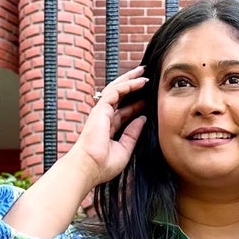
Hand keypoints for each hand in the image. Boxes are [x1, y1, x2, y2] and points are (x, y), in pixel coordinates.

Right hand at [59, 69, 147, 189]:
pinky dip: (128, 85)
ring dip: (130, 79)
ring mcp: (101, 112)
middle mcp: (104, 117)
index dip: (136, 104)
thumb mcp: (125, 148)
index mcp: (109, 128)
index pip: (124, 111)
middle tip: (145, 76)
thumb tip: (143, 118)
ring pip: (117, 89)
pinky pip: (116, 91)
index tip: (149, 98)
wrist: (90, 167)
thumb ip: (133, 133)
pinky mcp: (100, 109)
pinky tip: (140, 82)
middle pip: (119, 96)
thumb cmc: (103, 164)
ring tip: (143, 72)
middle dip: (131, 84)